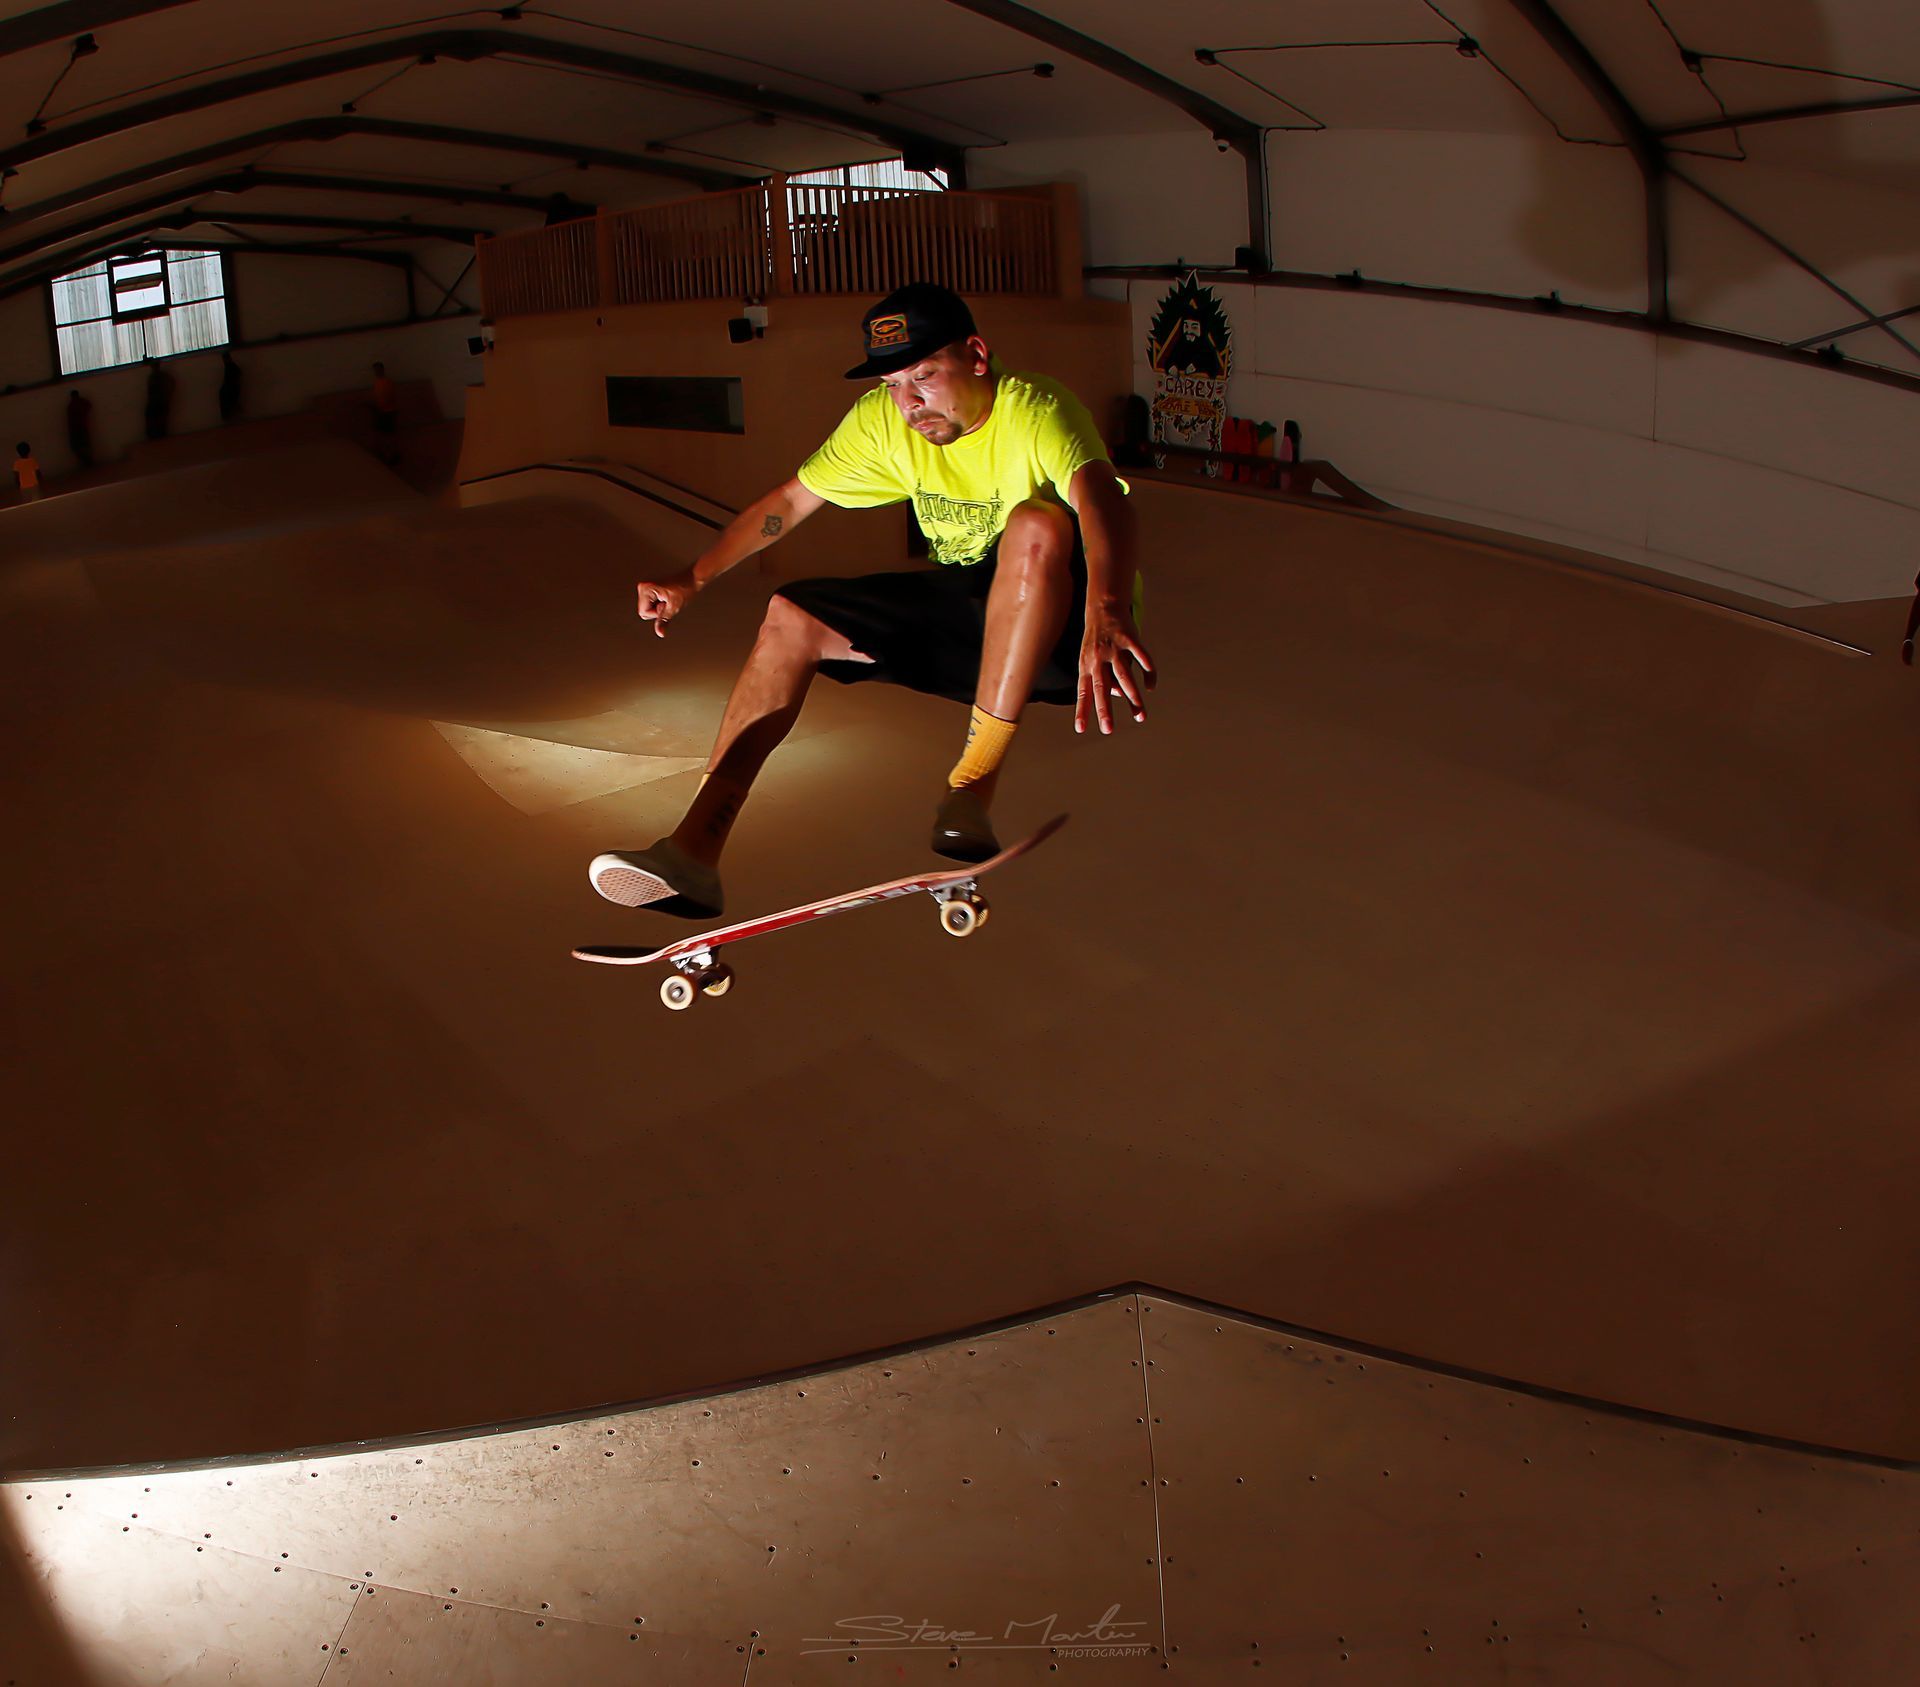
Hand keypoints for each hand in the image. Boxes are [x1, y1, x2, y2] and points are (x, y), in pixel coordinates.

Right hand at [636, 571, 699, 636]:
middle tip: (668, 600)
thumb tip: (660, 632)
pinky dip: (659, 601)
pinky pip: (651, 602)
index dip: (657, 613)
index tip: (666, 603)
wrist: (692, 577)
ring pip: (647, 607)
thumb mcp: (674, 607)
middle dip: (657, 609)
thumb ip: (664, 620)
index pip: (644, 613)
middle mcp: (643, 585)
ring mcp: (646, 585)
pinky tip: (667, 595)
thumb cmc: (685, 588)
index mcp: (645, 588)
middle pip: (644, 610)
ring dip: (658, 605)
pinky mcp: (650, 586)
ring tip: (668, 597)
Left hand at [1075, 605, 1155, 734]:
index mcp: (1086, 666)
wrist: (1103, 607)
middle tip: (1108, 729)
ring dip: (1131, 695)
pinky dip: (1147, 670)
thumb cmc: (1097, 640)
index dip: (1082, 710)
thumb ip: (1104, 678)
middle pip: (1101, 687)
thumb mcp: (1092, 659)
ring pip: (1123, 675)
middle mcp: (1097, 658)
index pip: (1083, 692)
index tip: (1081, 729)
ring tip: (1139, 714)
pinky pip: (1140, 655)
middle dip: (1104, 709)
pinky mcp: (1128, 637)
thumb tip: (1118, 696)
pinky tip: (1151, 685)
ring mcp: (1113, 647)